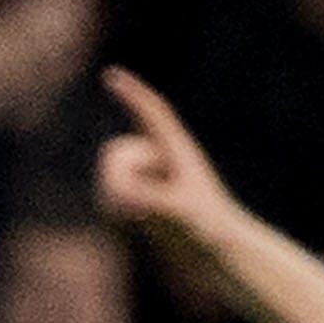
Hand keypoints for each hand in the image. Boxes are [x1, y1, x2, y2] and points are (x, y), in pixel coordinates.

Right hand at [94, 65, 234, 238]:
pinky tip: (139, 216)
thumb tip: (119, 190)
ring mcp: (147, 173)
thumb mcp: (178, 214)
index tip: (110, 74)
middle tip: (148, 206)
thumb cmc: (206, 231)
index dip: (132, 92)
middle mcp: (160, 155)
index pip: (152, 112)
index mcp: (180, 150)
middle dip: (121, 175)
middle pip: (116, 152)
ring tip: (150, 213)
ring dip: (120, 195)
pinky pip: (108, 189)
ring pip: (109, 174)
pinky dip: (115, 203)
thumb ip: (147, 198)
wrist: (216, 247)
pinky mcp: (137, 191)